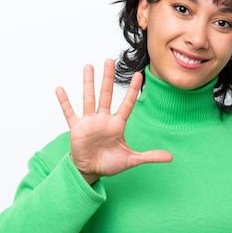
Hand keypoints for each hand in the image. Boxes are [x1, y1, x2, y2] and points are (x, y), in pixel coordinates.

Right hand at [56, 59, 172, 183]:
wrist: (91, 171)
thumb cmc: (111, 164)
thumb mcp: (132, 160)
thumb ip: (150, 156)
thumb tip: (171, 157)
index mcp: (117, 124)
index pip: (127, 104)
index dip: (133, 90)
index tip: (139, 75)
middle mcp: (103, 119)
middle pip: (107, 94)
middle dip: (108, 78)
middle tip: (110, 61)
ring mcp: (89, 122)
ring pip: (89, 98)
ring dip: (88, 83)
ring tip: (88, 67)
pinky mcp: (76, 128)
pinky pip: (69, 113)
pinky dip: (65, 102)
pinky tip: (60, 89)